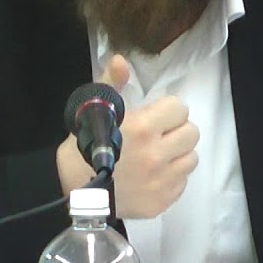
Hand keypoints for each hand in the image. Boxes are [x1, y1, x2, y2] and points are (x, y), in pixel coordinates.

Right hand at [56, 55, 199, 218]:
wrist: (71, 190)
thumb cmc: (84, 145)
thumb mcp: (95, 109)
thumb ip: (112, 83)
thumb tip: (121, 60)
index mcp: (143, 128)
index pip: (179, 108)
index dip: (168, 109)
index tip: (156, 115)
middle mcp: (157, 155)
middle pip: (191, 133)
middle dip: (177, 130)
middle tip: (160, 134)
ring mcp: (161, 181)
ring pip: (191, 158)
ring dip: (178, 153)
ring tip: (159, 154)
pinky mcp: (161, 202)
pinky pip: (182, 182)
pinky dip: (172, 176)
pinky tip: (154, 175)